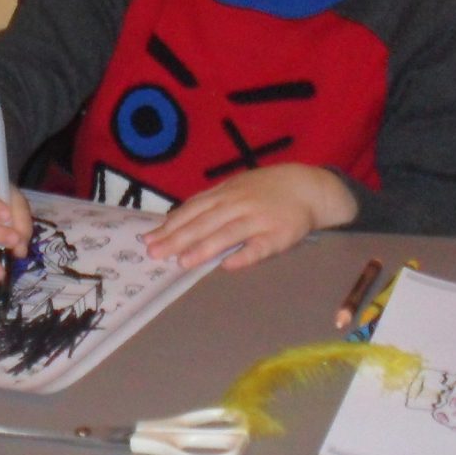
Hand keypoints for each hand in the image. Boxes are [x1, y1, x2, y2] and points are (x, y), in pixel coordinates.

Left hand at [147, 164, 353, 268]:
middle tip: (155, 253)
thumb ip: (208, 203)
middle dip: (178, 238)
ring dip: (204, 248)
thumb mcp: (234, 188)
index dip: (170, 225)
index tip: (149, 239)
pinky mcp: (279, 235)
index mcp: (225, 194)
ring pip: (227, 234)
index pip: (192, 210)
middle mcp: (238, 204)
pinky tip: (227, 266)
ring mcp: (259, 219)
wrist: (306, 187)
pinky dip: (244, 256)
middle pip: (204, 222)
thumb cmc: (263, 191)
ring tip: (182, 262)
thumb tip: (175, 221)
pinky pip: (259, 247)